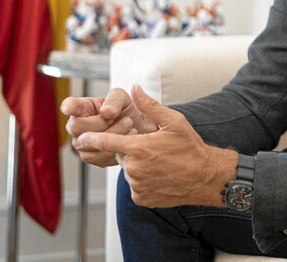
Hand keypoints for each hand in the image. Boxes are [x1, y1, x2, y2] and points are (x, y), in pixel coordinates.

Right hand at [61, 87, 157, 166]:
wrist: (140, 128)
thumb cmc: (126, 110)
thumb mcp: (123, 98)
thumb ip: (114, 100)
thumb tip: (106, 112)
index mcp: (83, 107)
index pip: (69, 106)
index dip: (68, 107)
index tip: (71, 108)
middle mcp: (77, 125)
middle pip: (76, 126)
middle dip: (102, 122)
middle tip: (121, 118)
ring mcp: (82, 143)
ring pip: (89, 143)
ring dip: (114, 134)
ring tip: (129, 126)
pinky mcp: (92, 157)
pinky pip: (100, 156)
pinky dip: (117, 147)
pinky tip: (126, 138)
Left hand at [76, 84, 237, 207]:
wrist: (205, 177)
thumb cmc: (190, 148)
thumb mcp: (174, 122)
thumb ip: (150, 106)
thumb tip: (135, 89)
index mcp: (139, 148)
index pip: (105, 141)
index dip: (92, 138)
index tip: (81, 136)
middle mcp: (134, 168)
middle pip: (120, 155)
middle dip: (130, 149)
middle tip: (153, 148)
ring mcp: (137, 185)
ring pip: (128, 171)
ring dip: (137, 165)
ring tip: (159, 162)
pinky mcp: (141, 198)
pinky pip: (135, 186)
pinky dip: (143, 180)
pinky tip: (159, 175)